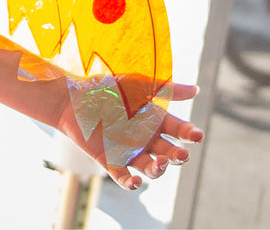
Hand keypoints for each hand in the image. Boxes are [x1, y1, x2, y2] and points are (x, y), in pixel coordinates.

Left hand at [58, 79, 202, 190]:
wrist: (72, 97)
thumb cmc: (105, 87)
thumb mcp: (136, 85)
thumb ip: (164, 89)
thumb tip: (197, 90)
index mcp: (154, 121)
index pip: (178, 131)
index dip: (189, 134)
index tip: (197, 135)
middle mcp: (145, 139)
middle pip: (169, 153)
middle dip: (178, 156)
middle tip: (182, 154)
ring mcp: (129, 152)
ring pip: (151, 168)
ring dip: (159, 169)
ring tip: (160, 162)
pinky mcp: (111, 163)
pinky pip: (125, 179)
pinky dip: (132, 183)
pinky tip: (137, 181)